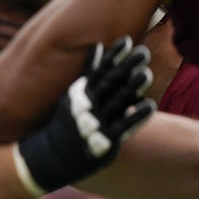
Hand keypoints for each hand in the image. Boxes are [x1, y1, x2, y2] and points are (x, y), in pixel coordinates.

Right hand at [16, 37, 154, 193]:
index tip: (127, 40)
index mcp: (78, 94)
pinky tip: (149, 104)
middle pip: (109, 82)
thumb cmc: (63, 125)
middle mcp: (85, 106)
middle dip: (126, 66)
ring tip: (146, 72)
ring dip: (132, 87)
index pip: (98, 70)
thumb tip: (97, 49)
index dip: (113, 56)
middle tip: (143, 51)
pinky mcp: (103, 142)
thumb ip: (87, 76)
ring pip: (116, 101)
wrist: (49, 157)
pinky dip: (135, 115)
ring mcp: (94, 123)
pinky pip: (122, 126)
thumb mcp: (70, 98)